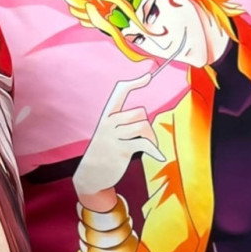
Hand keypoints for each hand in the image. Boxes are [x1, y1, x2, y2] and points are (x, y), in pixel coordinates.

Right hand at [73, 74, 163, 210]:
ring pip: (144, 126)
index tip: (149, 76)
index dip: (135, 83)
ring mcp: (114, 136)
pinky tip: (160, 157)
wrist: (90, 176)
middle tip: (147, 139)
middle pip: (140, 112)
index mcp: (107, 116)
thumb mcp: (108, 134)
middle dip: (147, 126)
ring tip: (149, 147)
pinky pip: (144, 144)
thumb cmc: (104, 152)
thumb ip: (121, 123)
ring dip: (151, 138)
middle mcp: (109, 123)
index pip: (120, 92)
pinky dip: (154, 151)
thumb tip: (144, 118)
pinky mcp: (120, 150)